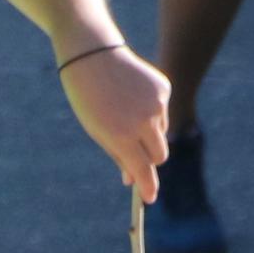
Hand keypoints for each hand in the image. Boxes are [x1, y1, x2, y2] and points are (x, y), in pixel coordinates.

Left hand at [63, 41, 173, 202]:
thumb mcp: (97, 130)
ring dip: (149, 131)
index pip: (143, 170)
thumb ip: (118, 154)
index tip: (150, 198)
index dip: (148, 187)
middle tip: (137, 155)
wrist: (91, 54)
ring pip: (161, 131)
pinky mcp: (164, 88)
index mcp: (121, 134)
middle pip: (159, 155)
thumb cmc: (88, 97)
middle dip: (150, 159)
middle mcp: (143, 121)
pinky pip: (162, 110)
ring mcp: (156, 104)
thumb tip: (133, 178)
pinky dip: (151, 110)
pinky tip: (133, 96)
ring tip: (124, 112)